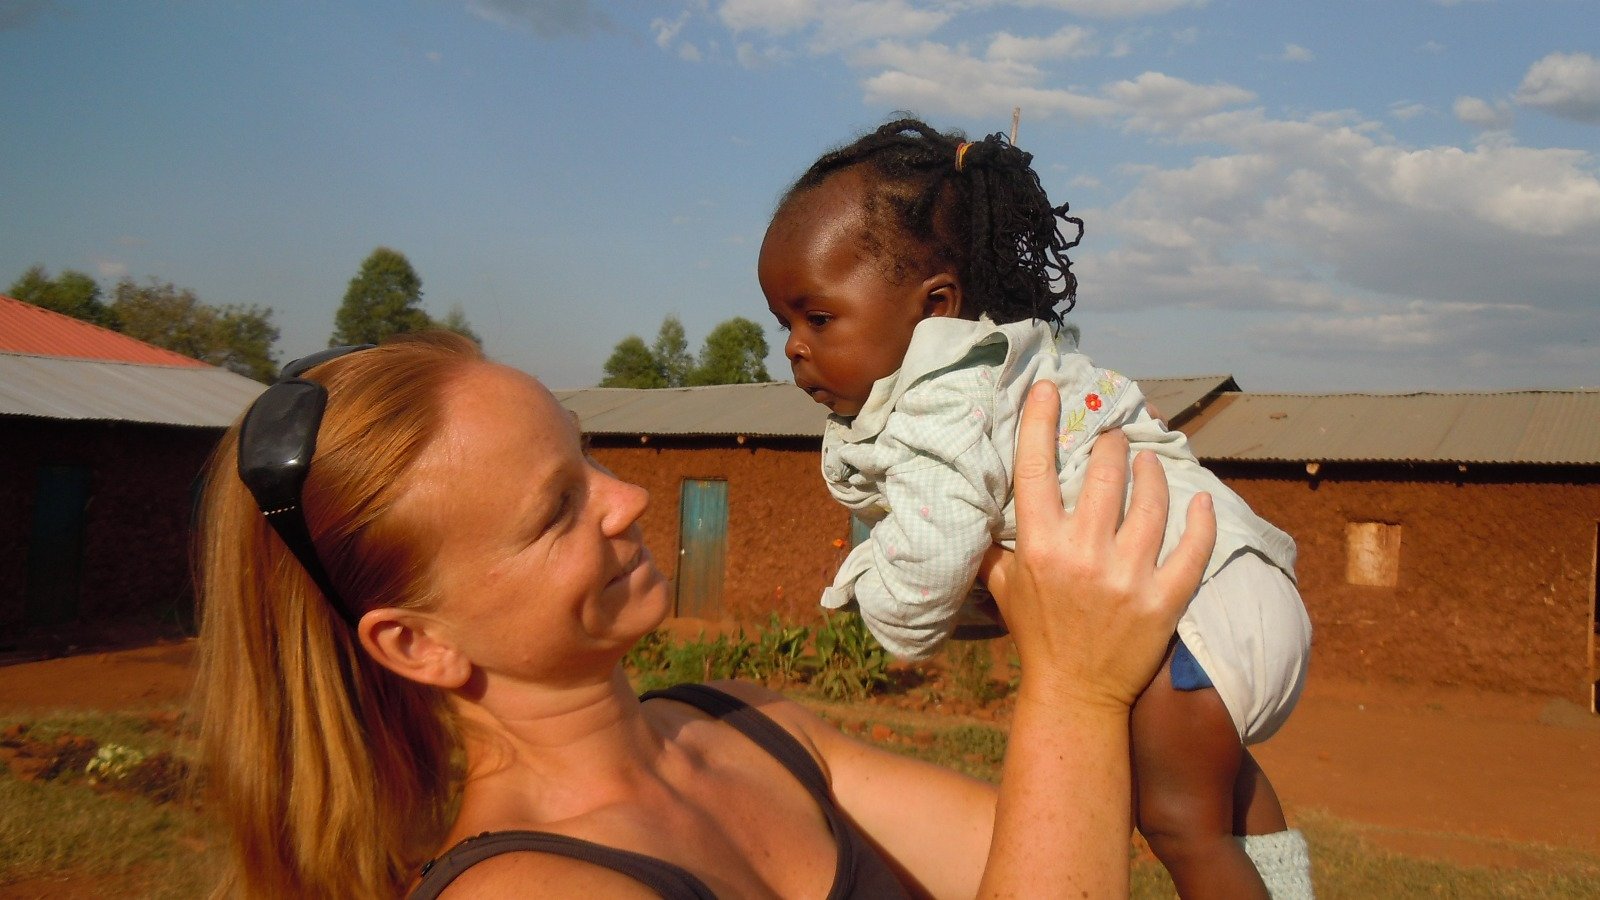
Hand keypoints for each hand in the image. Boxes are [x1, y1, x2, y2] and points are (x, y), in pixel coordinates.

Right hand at [982, 381, 1215, 709]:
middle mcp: (1083, 555)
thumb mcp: (1003, 587)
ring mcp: (1127, 577)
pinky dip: (1200, 519)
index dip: (1041, 423)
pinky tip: (1200, 499)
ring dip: (1152, 473)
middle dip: (1111, 447)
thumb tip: (980, 510)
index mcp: (1039, 547)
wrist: (1076, 694)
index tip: (1049, 389)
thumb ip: (995, 546)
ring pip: (1151, 502)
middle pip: (1104, 475)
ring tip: (1149, 463)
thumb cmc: (1038, 636)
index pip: (1036, 470)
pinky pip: (1192, 548)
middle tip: (1115, 440)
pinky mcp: (1164, 600)